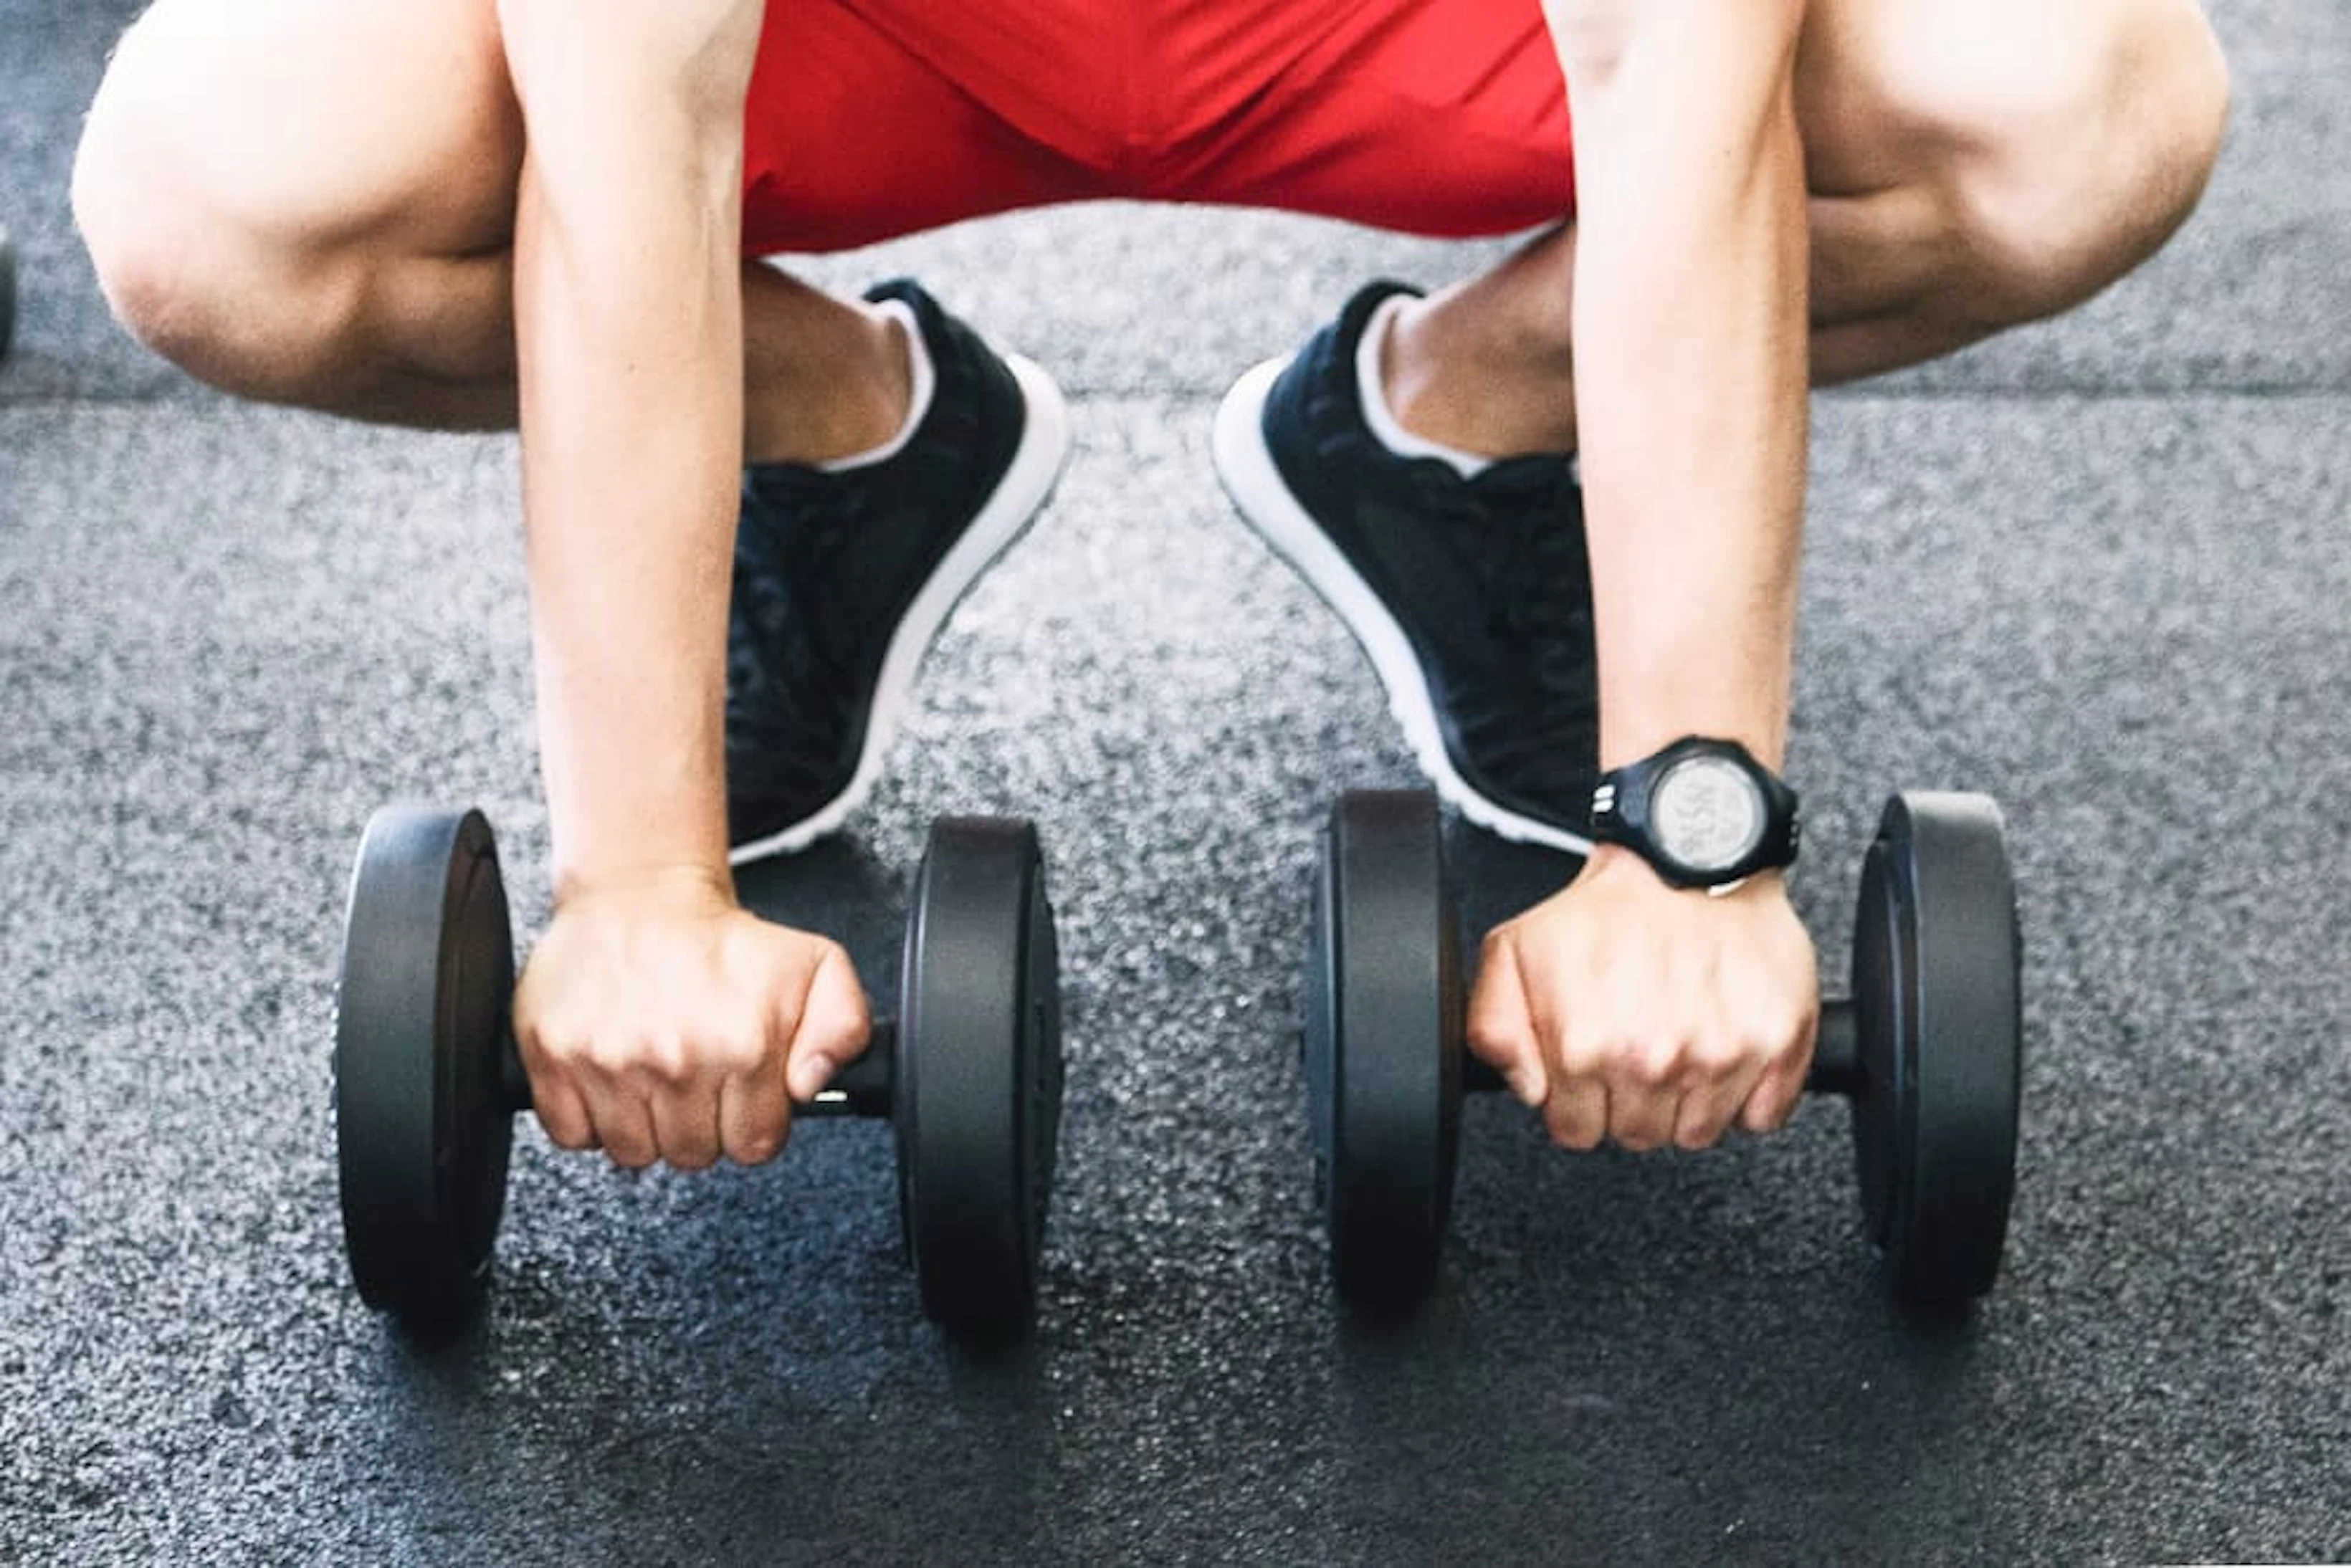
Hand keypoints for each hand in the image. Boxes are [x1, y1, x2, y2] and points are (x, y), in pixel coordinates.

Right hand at [512, 866, 869, 1169]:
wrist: (637, 896)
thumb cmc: (723, 941)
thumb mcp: (816, 967)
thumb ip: (844, 1029)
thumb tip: (813, 1086)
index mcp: (741, 1043)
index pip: (755, 1145)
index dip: (753, 1122)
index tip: (742, 1092)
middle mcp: (672, 1058)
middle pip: (694, 1156)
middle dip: (702, 1125)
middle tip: (698, 1075)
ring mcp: (606, 1061)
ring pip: (634, 1153)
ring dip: (647, 1125)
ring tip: (657, 1073)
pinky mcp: (551, 1057)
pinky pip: (573, 1136)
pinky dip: (591, 1118)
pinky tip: (615, 1076)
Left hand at [1466, 847, 1817, 1151]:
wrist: (1691, 856)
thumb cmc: (1609, 907)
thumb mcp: (1514, 952)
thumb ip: (1496, 1029)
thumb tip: (1527, 1090)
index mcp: (1587, 1045)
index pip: (1577, 1132)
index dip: (1579, 1103)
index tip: (1591, 1069)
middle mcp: (1656, 1059)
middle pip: (1638, 1137)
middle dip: (1630, 1102)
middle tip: (1635, 1045)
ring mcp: (1722, 1055)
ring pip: (1697, 1133)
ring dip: (1686, 1100)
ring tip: (1678, 1037)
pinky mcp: (1778, 1043)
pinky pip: (1762, 1117)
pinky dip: (1746, 1095)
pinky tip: (1722, 1044)